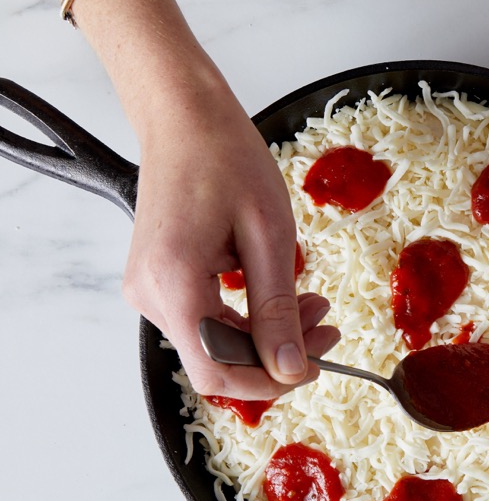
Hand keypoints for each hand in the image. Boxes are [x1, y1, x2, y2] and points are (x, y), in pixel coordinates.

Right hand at [122, 82, 339, 397]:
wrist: (186, 119)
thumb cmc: (228, 160)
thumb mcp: (270, 236)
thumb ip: (278, 309)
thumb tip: (290, 369)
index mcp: (173, 283)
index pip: (218, 371)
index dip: (270, 381)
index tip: (316, 363)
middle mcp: (150, 295)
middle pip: (217, 361)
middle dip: (278, 353)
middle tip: (328, 324)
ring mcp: (149, 290)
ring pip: (214, 344)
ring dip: (267, 334)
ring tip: (314, 303)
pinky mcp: (159, 282)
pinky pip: (206, 320)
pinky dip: (247, 317)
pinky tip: (283, 295)